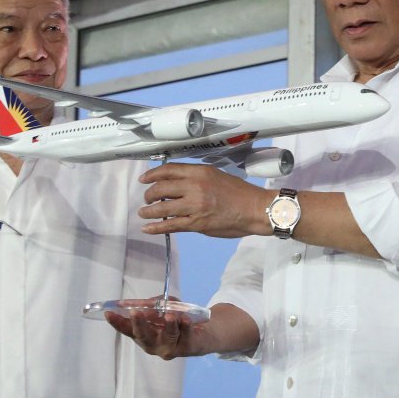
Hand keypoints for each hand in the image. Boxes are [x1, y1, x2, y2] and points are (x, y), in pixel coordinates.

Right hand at [105, 303, 202, 359]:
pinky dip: (185, 327)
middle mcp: (154, 345)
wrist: (202, 334)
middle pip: (144, 337)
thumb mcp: (164, 309)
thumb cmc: (177, 322)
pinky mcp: (187, 348)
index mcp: (144, 336)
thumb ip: (155, 305)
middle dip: (139, 324)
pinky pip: (185, 336)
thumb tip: (148, 304)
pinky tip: (185, 320)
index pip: (128, 330)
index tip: (109, 313)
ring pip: (167, 337)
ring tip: (170, 316)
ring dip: (168, 326)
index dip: (117, 323)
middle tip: (135, 312)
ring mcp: (170, 348)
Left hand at [139, 164, 271, 237]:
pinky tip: (147, 228)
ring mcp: (195, 205)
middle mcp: (195, 186)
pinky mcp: (197, 223)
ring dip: (148, 211)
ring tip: (144, 212)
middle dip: (149, 194)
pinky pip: (171, 225)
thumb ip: (196, 179)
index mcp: (200, 172)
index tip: (144, 179)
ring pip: (162, 207)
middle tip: (147, 198)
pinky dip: (156, 227)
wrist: (254, 209)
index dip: (152, 174)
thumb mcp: (216, 176)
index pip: (168, 170)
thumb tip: (176, 185)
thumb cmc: (239, 193)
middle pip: (161, 188)